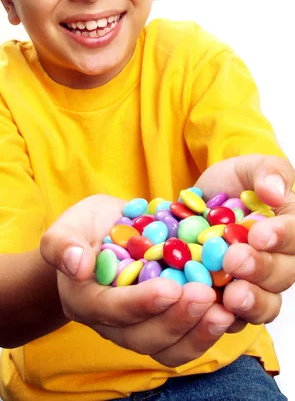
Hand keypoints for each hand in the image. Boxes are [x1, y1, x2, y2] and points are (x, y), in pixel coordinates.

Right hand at [40, 194, 234, 366]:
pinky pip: (184, 341)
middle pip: (144, 337)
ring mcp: (138, 329)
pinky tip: (230, 310)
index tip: (171, 288)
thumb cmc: (87, 229)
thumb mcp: (70, 224)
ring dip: (197, 333)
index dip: (141, 303)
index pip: (112, 310)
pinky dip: (207, 331)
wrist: (105, 237)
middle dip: (177, 320)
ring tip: (225, 310)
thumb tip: (75, 263)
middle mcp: (112, 324)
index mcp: (86, 300)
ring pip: (167, 348)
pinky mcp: (162, 325)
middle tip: (207, 296)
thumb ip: (63, 242)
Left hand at [195, 154, 294, 331]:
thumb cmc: (233, 183)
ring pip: (266, 304)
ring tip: (230, 296)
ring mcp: (257, 284)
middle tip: (234, 261)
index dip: (281, 237)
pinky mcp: (230, 300)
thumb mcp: (248, 166)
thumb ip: (268, 172)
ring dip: (251, 303)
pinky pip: (234, 319)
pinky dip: (224, 318)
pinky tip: (209, 311)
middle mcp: (280, 261)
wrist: (201, 202)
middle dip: (260, 269)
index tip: (259, 234)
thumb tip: (276, 192)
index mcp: (290, 228)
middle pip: (283, 275)